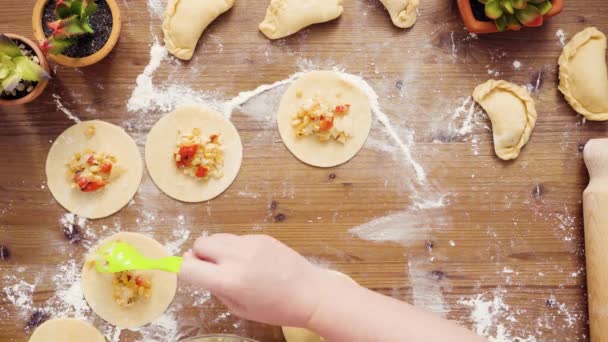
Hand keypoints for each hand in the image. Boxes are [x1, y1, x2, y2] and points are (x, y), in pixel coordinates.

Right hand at [179, 234, 330, 326]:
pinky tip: (251, 262)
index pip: (188, 267)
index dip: (182, 269)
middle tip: (211, 270)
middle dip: (199, 256)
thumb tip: (200, 271)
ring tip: (231, 265)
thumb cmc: (276, 308)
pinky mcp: (261, 236)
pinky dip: (235, 248)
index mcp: (230, 280)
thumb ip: (216, 289)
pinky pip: (236, 238)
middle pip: (199, 244)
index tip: (184, 272)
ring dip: (216, 250)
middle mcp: (237, 257)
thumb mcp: (240, 308)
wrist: (310, 293)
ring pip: (217, 238)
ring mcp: (250, 243)